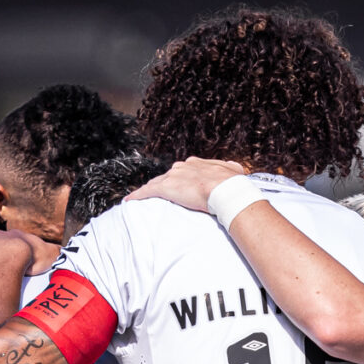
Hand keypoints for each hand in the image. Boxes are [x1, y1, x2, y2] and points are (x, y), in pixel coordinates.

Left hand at [128, 156, 246, 211]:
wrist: (225, 189)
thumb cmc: (231, 183)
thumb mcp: (234, 171)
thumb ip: (230, 168)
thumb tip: (234, 168)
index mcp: (196, 164)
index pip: (183, 171)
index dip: (180, 178)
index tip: (179, 185)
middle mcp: (182, 167)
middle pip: (168, 176)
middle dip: (164, 183)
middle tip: (161, 193)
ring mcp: (173, 177)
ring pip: (156, 183)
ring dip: (149, 189)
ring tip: (142, 196)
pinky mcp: (165, 188)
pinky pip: (147, 191)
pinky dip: (137, 195)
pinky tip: (129, 200)